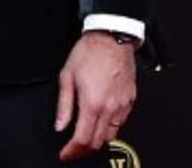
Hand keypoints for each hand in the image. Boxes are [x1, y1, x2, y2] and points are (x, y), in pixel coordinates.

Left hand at [55, 31, 136, 160]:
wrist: (111, 37)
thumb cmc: (89, 52)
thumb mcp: (67, 76)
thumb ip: (64, 105)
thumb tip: (60, 125)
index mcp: (92, 103)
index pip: (83, 139)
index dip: (72, 151)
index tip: (65, 153)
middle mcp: (110, 107)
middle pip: (98, 142)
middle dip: (83, 150)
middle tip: (72, 148)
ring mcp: (122, 105)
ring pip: (111, 135)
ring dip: (97, 140)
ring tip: (85, 135)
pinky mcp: (130, 101)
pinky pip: (121, 123)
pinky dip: (109, 128)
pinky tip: (100, 121)